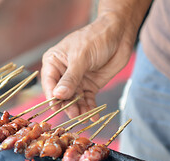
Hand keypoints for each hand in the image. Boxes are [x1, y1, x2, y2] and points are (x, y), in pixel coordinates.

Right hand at [41, 0, 150, 119]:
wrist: (120, 34)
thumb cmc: (96, 38)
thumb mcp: (81, 58)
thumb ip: (70, 78)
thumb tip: (58, 95)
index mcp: (54, 62)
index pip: (49, 83)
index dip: (53, 96)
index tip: (57, 108)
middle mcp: (62, 73)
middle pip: (61, 95)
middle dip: (67, 105)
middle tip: (74, 114)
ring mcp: (76, 81)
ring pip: (74, 100)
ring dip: (79, 109)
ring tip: (84, 116)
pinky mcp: (89, 86)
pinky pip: (87, 100)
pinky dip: (90, 108)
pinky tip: (94, 116)